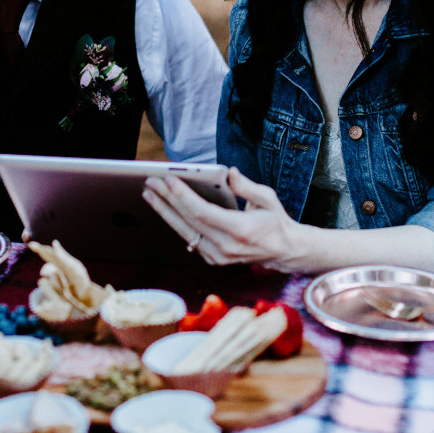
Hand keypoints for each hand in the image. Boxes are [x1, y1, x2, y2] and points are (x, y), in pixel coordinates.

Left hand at [143, 167, 315, 270]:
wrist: (283, 252)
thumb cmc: (276, 222)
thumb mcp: (267, 198)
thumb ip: (246, 186)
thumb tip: (228, 172)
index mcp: (240, 230)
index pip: (202, 212)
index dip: (182, 195)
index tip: (168, 179)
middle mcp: (226, 246)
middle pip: (188, 221)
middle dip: (166, 200)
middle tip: (151, 183)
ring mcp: (218, 256)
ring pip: (184, 231)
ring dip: (165, 211)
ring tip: (150, 194)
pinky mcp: (213, 259)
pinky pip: (190, 238)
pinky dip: (176, 222)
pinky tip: (165, 208)